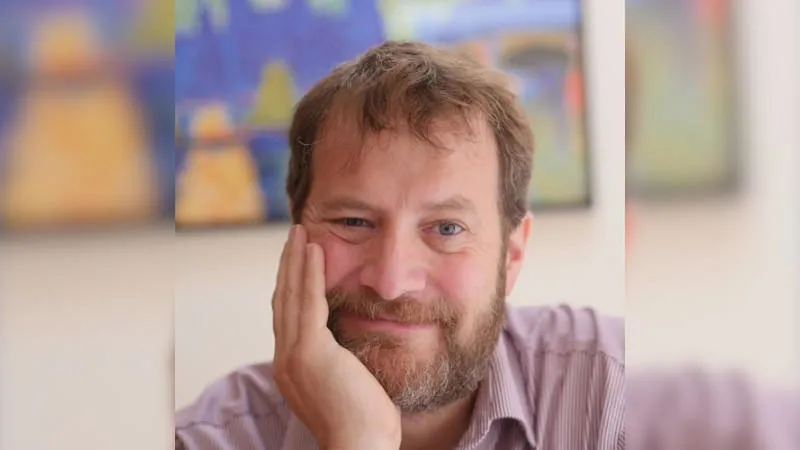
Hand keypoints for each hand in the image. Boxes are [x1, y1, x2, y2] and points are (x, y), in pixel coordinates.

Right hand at [272, 225, 401, 449]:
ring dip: (296, 260)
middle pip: (283, 300)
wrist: (361, 446)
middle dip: (288, 266)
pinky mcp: (310, 351)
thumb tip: (352, 344)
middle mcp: (285, 359)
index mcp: (292, 368)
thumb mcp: (347, 384)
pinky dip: (311, 272)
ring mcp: (294, 355)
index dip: (291, 286)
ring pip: (292, 295)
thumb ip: (341, 361)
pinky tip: (315, 250)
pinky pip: (309, 300)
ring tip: (300, 234)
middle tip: (293, 238)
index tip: (297, 262)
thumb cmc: (365, 423)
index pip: (288, 317)